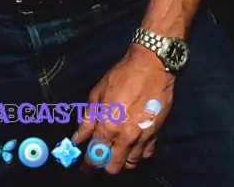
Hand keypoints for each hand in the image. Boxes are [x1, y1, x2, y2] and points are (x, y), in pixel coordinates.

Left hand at [72, 45, 174, 174]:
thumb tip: (77, 139)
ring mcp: (142, 137)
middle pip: (113, 167)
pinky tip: (133, 145)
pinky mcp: (156, 134)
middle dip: (104, 166)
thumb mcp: (97, 93)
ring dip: (122, 160)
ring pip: (131, 163)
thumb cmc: (121, 76)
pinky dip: (138, 154)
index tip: (85, 167)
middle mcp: (125, 136)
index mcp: (108, 126)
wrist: (151, 66)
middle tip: (100, 158)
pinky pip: (146, 154)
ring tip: (117, 150)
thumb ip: (87, 120)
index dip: (88, 165)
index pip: (95, 155)